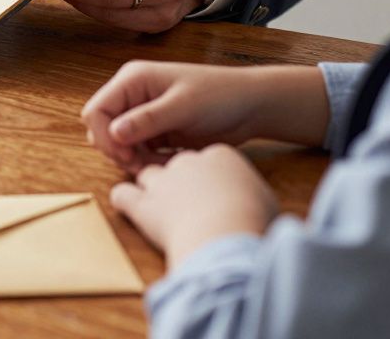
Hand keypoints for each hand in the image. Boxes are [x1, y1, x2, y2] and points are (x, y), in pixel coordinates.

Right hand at [81, 62, 328, 173]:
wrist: (251, 106)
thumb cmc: (220, 96)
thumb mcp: (183, 107)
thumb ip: (147, 120)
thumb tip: (112, 133)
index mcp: (132, 80)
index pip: (96, 111)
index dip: (104, 136)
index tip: (126, 157)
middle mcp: (132, 95)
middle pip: (102, 129)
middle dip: (117, 150)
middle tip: (142, 165)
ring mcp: (142, 114)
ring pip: (117, 144)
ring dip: (132, 159)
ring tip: (158, 165)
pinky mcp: (154, 131)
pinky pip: (137, 152)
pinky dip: (146, 162)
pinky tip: (167, 163)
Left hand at [112, 145, 277, 266]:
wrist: (226, 233)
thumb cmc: (253, 219)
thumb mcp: (266, 201)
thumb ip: (254, 196)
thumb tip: (259, 207)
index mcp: (221, 156)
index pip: (212, 162)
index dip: (214, 179)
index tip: (220, 195)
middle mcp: (187, 162)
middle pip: (179, 165)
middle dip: (183, 183)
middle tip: (193, 205)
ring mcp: (162, 181)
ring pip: (149, 174)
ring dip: (152, 188)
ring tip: (161, 207)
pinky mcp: (142, 204)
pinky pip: (123, 194)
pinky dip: (124, 200)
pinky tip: (129, 208)